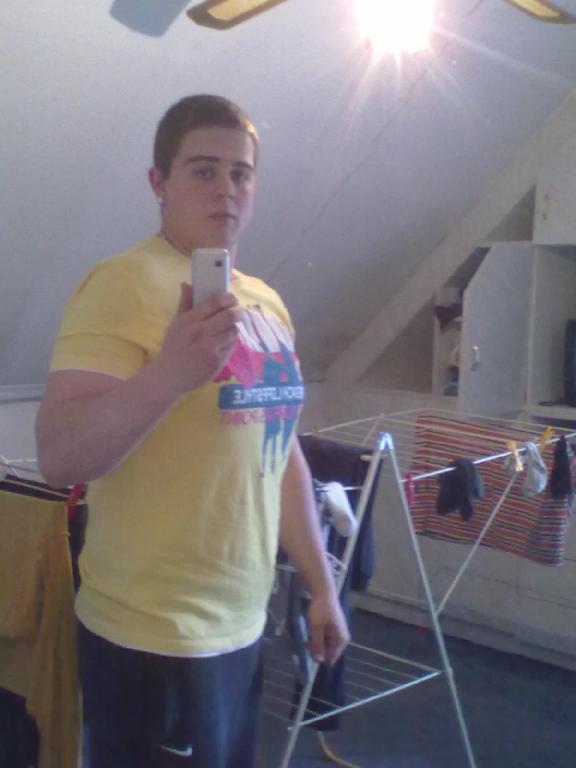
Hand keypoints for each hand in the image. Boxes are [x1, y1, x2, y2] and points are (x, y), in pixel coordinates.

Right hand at [153, 283, 240, 397]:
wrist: (169, 376)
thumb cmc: (174, 347)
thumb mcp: (176, 323)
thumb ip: (185, 304)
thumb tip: (187, 284)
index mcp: (189, 321)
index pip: (214, 302)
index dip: (228, 298)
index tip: (231, 298)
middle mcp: (200, 333)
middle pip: (230, 316)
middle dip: (237, 312)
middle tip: (236, 312)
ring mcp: (210, 348)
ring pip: (233, 331)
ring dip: (233, 328)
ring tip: (226, 330)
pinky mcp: (217, 361)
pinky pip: (231, 346)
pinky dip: (229, 343)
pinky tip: (221, 344)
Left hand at [307, 593, 349, 665]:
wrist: (324, 593)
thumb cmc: (320, 610)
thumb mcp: (316, 628)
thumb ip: (318, 645)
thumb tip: (319, 661)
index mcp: (341, 640)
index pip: (330, 659)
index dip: (318, 656)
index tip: (309, 648)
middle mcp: (342, 639)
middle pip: (328, 653)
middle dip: (317, 649)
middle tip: (306, 640)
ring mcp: (339, 634)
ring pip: (326, 646)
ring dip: (316, 643)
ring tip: (308, 634)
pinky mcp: (334, 629)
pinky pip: (326, 639)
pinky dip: (318, 637)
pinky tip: (313, 630)